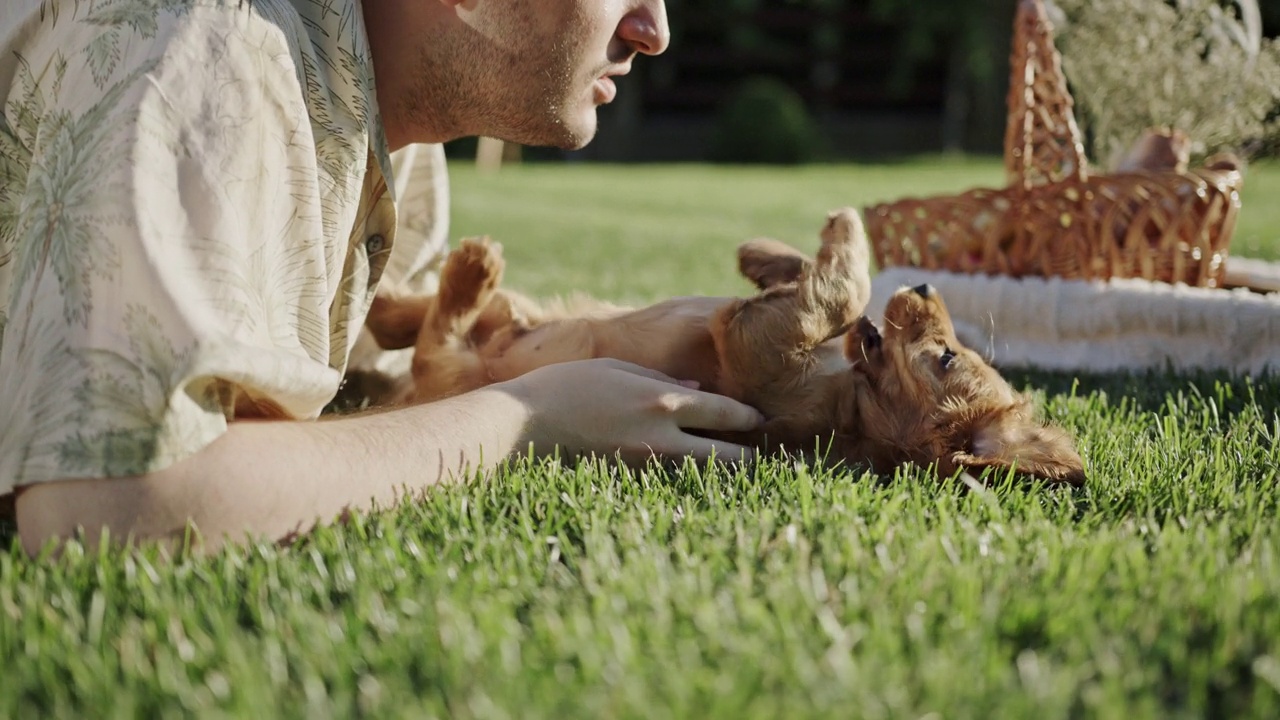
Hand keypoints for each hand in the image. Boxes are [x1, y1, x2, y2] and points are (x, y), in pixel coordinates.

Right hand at [501, 358, 763, 464]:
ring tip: (741, 468)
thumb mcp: (617, 371)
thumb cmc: (566, 387)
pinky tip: (695, 476)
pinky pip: (671, 481)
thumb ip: (662, 381)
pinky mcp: (629, 482)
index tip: (763, 419)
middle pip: (727, 456)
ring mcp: (646, 466)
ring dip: (723, 471)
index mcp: (663, 401)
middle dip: (750, 457)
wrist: (523, 426)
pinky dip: (689, 479)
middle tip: (769, 457)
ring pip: (703, 475)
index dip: (750, 417)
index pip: (726, 413)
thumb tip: (698, 392)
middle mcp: (663, 438)